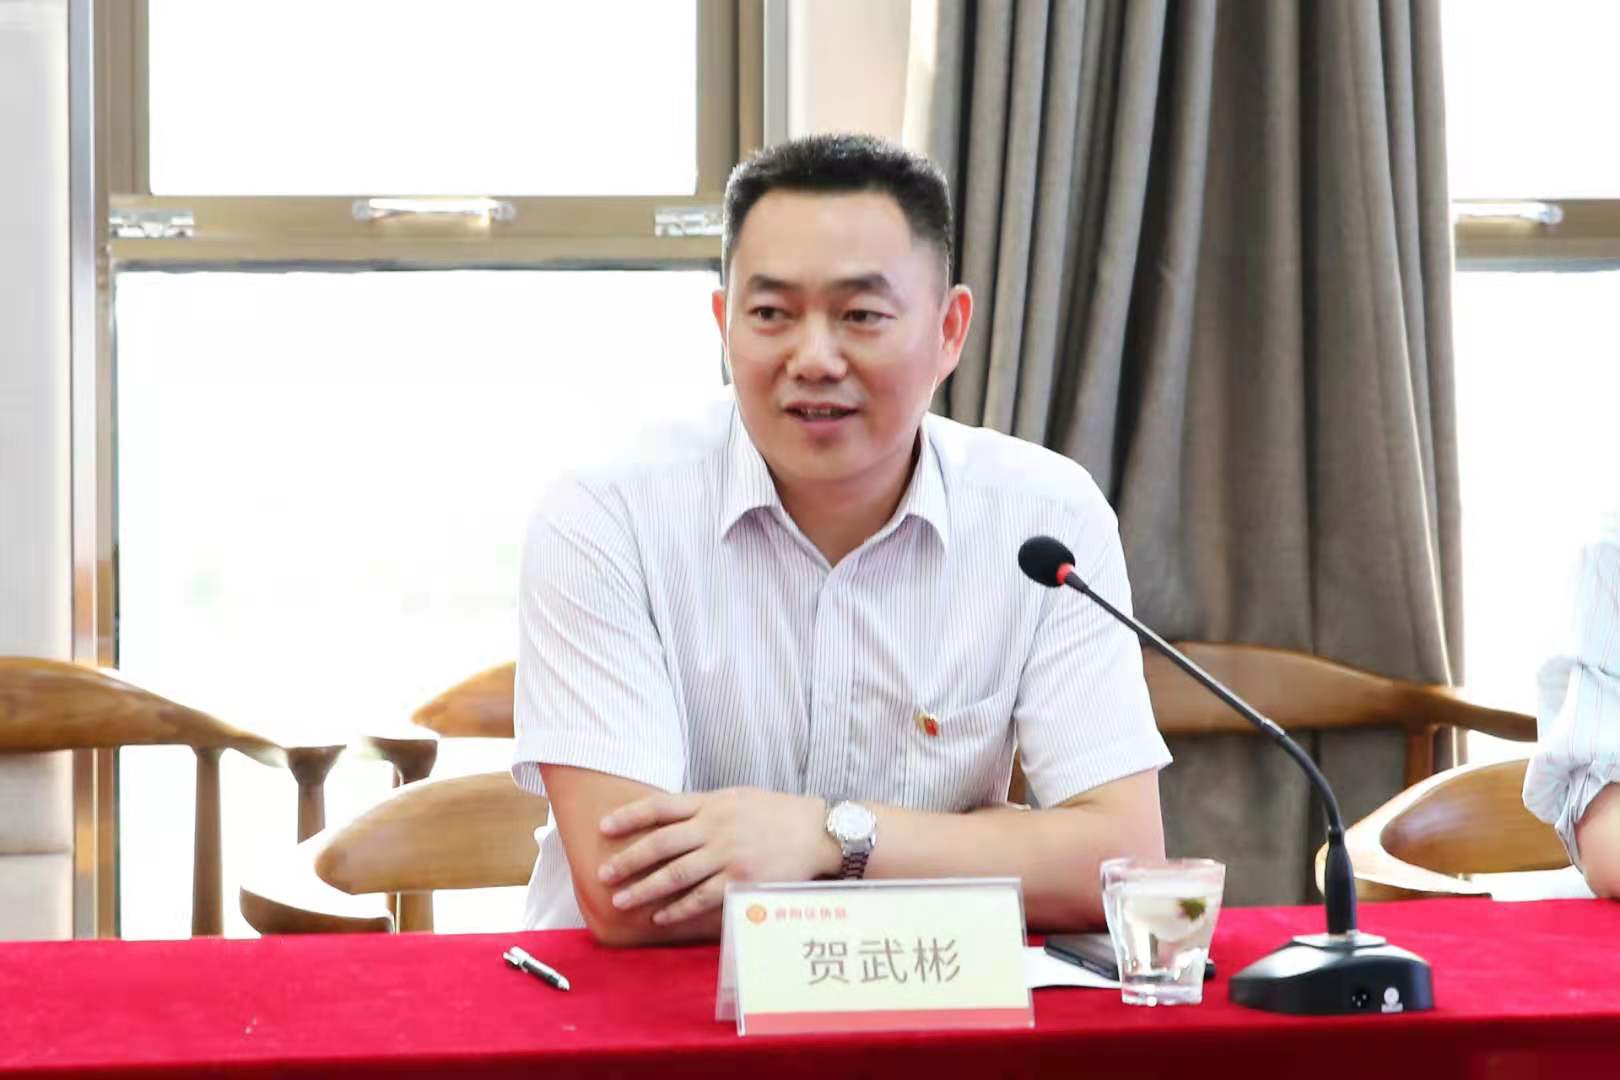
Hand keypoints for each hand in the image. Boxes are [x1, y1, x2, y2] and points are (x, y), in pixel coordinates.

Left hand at [596, 788, 836, 925]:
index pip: (660, 806)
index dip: (629, 816)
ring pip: (675, 874)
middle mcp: (715, 827)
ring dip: (644, 888)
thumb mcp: (738, 798)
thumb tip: (669, 815)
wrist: (817, 832)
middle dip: (628, 860)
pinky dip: (678, 908)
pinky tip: (660, 916)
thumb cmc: (776, 814)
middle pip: (660, 844)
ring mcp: (727, 855)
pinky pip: (701, 898)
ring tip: (621, 900)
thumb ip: (705, 806)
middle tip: (603, 873)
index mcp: (712, 803)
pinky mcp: (741, 881)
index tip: (603, 827)